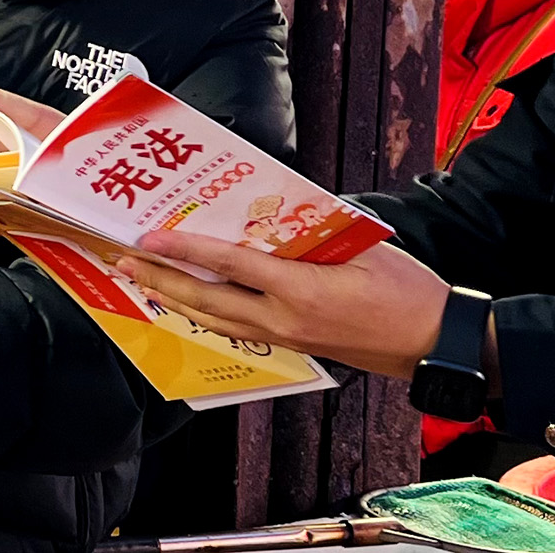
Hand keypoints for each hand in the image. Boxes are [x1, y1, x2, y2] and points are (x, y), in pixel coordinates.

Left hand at [118, 231, 451, 379]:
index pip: (229, 265)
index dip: (185, 251)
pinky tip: (194, 299)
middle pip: (207, 301)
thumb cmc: (404, 288)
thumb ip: (312, 228)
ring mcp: (287, 337)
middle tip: (123, 262)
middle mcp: (284, 319)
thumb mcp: (360, 245)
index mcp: (300, 291)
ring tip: (145, 281)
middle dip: (160, 281)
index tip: (149, 238)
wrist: (431, 342)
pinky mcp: (296, 346)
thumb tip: (273, 209)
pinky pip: (238, 328)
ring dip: (176, 300)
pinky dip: (208, 312)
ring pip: (216, 320)